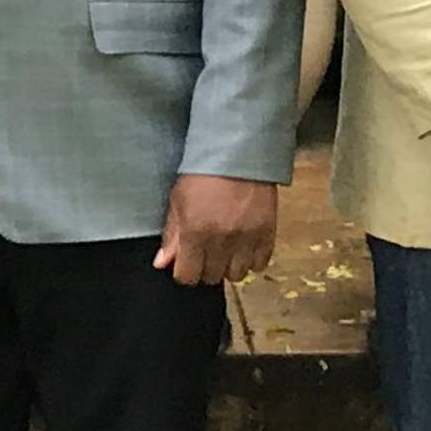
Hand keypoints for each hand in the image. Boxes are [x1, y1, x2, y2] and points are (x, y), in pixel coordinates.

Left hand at [154, 174, 277, 284]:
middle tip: (206, 251)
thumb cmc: (203, 173)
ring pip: (237, 275)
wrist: (239, 153)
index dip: (185, 271)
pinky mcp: (268, 233)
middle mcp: (222, 241)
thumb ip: (171, 235)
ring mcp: (247, 239)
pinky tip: (244, 246)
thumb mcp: (178, 200)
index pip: (187, 276)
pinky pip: (260, 264)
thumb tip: (162, 264)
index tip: (187, 262)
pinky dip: (252, 260)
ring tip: (227, 249)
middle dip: (206, 268)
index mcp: (195, 232)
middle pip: (212, 277)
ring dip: (229, 266)